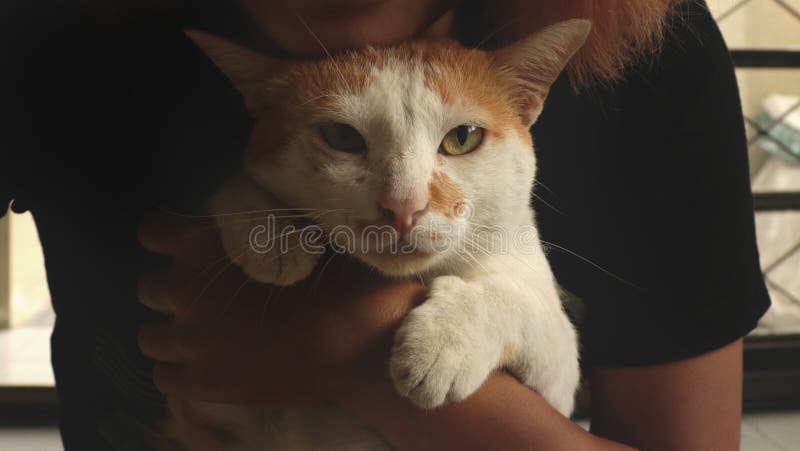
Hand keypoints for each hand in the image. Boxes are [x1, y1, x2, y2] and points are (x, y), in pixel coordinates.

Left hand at [136, 213, 424, 406]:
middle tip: (209, 298)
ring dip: (174, 331)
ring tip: (207, 335)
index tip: (185, 248)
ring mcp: (191, 340)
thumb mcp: (295, 235)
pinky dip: (180, 369)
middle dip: (176, 289)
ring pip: (149, 335)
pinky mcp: (202, 383)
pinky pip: (163, 376)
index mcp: (205, 244)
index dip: (168, 239)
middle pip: (149, 287)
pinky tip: (210, 364)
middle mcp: (187, 289)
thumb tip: (239, 227)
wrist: (359, 343)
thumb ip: (252, 228)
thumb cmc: (337, 282)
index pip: (154, 232)